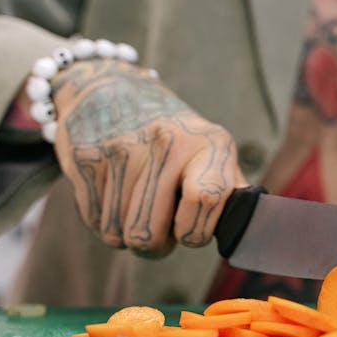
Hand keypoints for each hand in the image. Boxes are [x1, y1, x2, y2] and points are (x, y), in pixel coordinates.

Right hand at [51, 59, 246, 256]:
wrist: (111, 89)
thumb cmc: (175, 137)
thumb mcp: (211, 150)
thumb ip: (230, 189)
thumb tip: (249, 230)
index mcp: (209, 144)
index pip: (206, 197)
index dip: (194, 231)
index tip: (189, 233)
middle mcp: (167, 142)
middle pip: (149, 234)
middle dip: (155, 246)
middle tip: (160, 230)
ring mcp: (122, 149)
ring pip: (118, 234)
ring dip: (127, 235)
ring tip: (138, 209)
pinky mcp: (87, 158)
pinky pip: (93, 221)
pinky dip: (103, 221)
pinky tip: (115, 197)